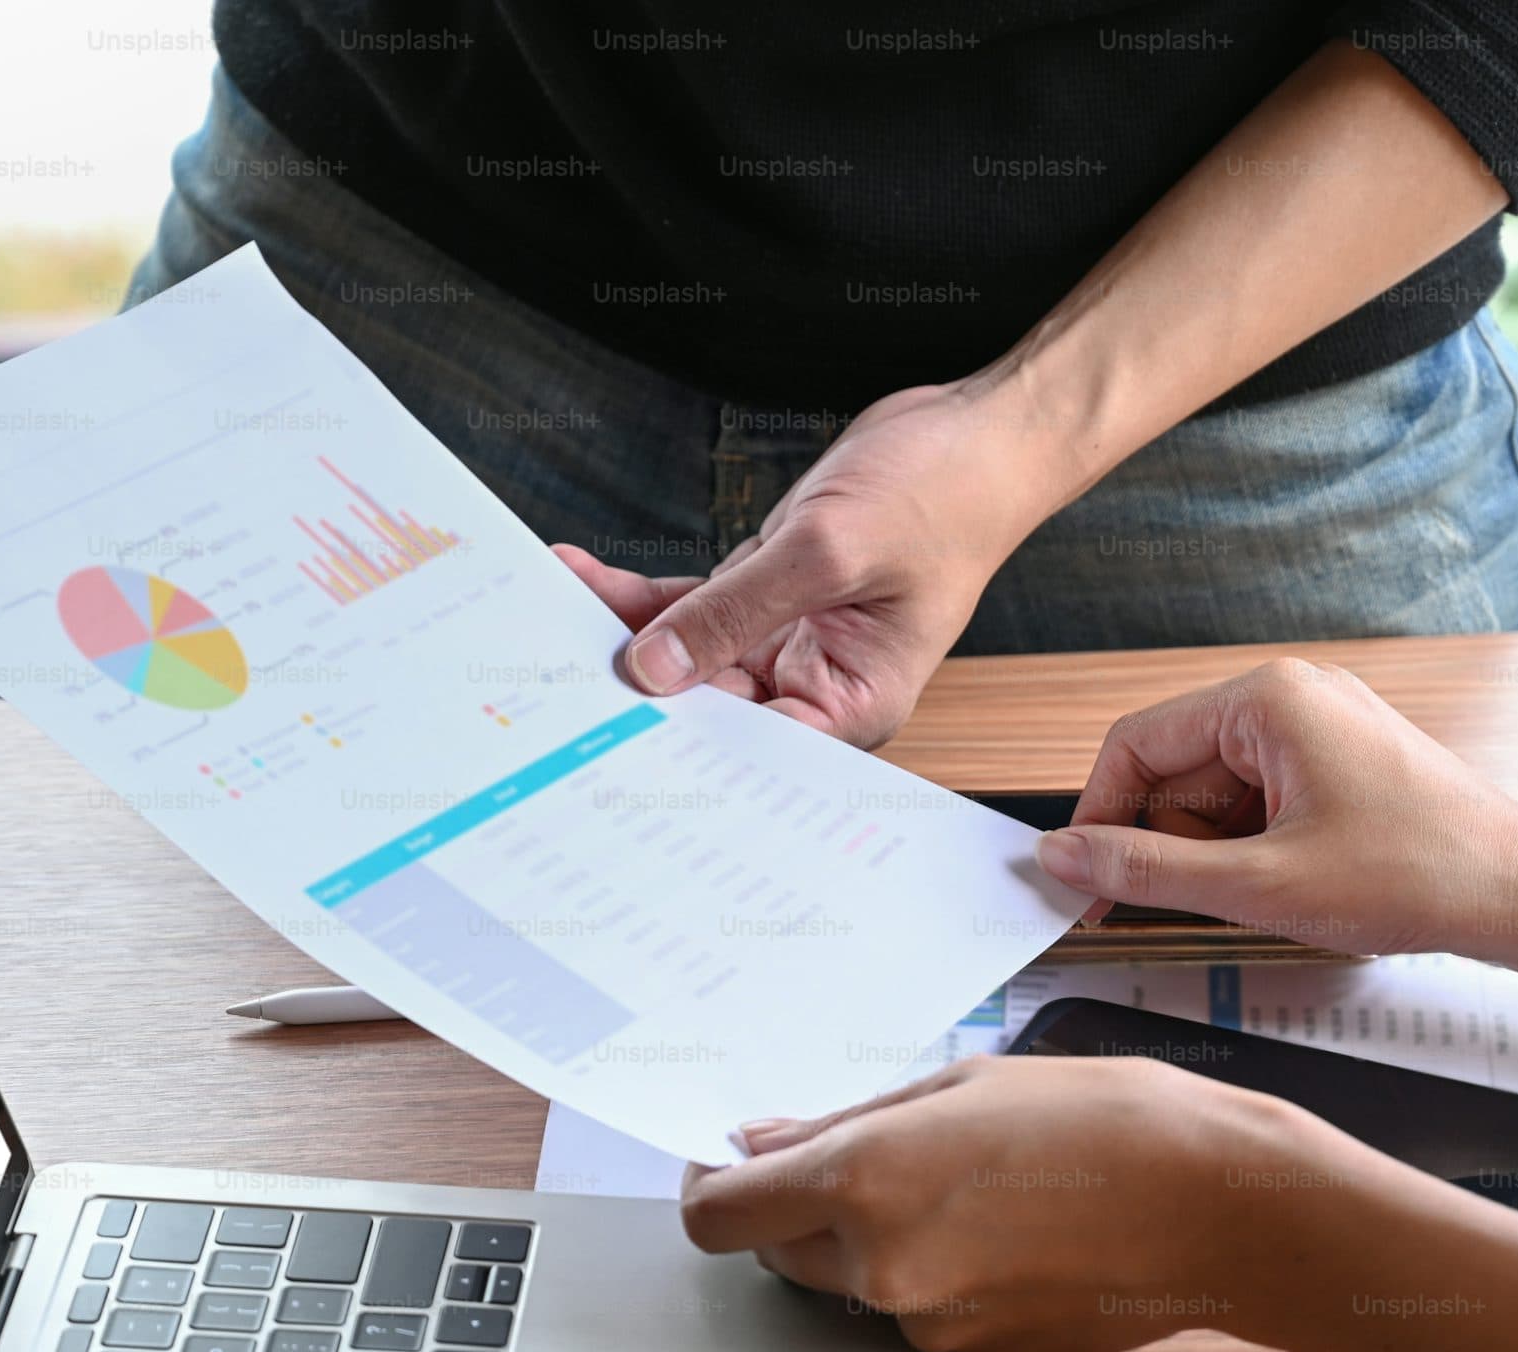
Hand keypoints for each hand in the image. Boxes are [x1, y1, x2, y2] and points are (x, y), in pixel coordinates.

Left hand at [555, 382, 1064, 745]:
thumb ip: (738, 610)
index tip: (601, 739)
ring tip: (545, 618)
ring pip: (684, 655)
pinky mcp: (764, 596)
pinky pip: (687, 608)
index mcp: (852, 703)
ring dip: (618, 637)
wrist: (972, 435)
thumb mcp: (830, 551)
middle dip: (631, 694)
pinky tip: (579, 579)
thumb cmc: (945, 497)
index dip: (678, 748)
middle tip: (549, 682)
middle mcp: (815, 684)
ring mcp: (785, 640)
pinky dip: (636, 598)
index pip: (750, 750)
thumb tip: (656, 669)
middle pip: (706, 710)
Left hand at [679, 1054, 1339, 1351]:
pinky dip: (936, 1275)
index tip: (727, 1163)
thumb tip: (759, 1141)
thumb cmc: (1107, 1123)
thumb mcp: (962, 1085)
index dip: (711, 1188)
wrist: (1220, 1208)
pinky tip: (1008, 1231)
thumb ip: (843, 1121)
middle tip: (871, 1157)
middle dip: (799, 1210)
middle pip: (775, 1254)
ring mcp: (926, 1324)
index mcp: (861, 1183)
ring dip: (875, 1242)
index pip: (718, 1215)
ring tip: (971, 1185)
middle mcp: (879, 1268)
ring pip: (851, 1284)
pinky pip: (916, 1313)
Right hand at [1033, 658, 1517, 957]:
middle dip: (1170, 844)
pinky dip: (1252, 851)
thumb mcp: (1262, 885)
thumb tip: (1066, 857)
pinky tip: (1288, 887)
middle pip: (1174, 770)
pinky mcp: (1337, 764)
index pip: (1135, 744)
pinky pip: (1258, 802)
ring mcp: (1317, 729)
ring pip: (1215, 794)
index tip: (1082, 878)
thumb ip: (1149, 872)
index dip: (1099, 817)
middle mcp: (1290, 698)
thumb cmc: (1419, 872)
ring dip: (1216, 854)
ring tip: (1269, 897)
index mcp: (1267, 699)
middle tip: (1187, 906)